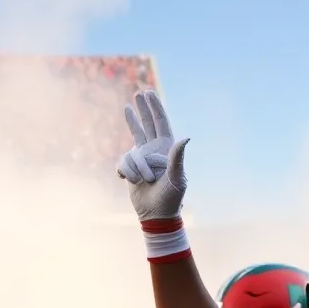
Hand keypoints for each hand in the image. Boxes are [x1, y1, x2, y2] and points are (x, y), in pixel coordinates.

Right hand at [117, 90, 188, 222]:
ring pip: (131, 151)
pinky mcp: (129, 168)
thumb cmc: (170, 198)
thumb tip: (186, 137)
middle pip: (146, 124)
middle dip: (142, 110)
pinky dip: (127, 173)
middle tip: (137, 94)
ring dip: (136, 167)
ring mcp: (140, 158)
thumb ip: (177, 157)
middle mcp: (153, 150)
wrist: (155, 214)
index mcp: (167, 149)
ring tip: (144, 181)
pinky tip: (132, 181)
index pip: (161, 123)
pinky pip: (122, 163)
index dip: (155, 107)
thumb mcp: (177, 178)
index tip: (149, 93)